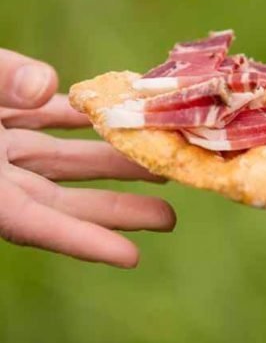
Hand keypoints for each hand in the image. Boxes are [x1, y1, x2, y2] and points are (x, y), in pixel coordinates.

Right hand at [0, 49, 175, 266]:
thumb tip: (49, 85)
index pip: (32, 221)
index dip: (81, 241)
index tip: (131, 257)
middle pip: (62, 198)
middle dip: (115, 209)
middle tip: (171, 218)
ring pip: (63, 158)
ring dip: (111, 163)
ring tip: (160, 170)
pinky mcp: (1, 112)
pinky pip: (47, 116)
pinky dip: (80, 118)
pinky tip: (114, 120)